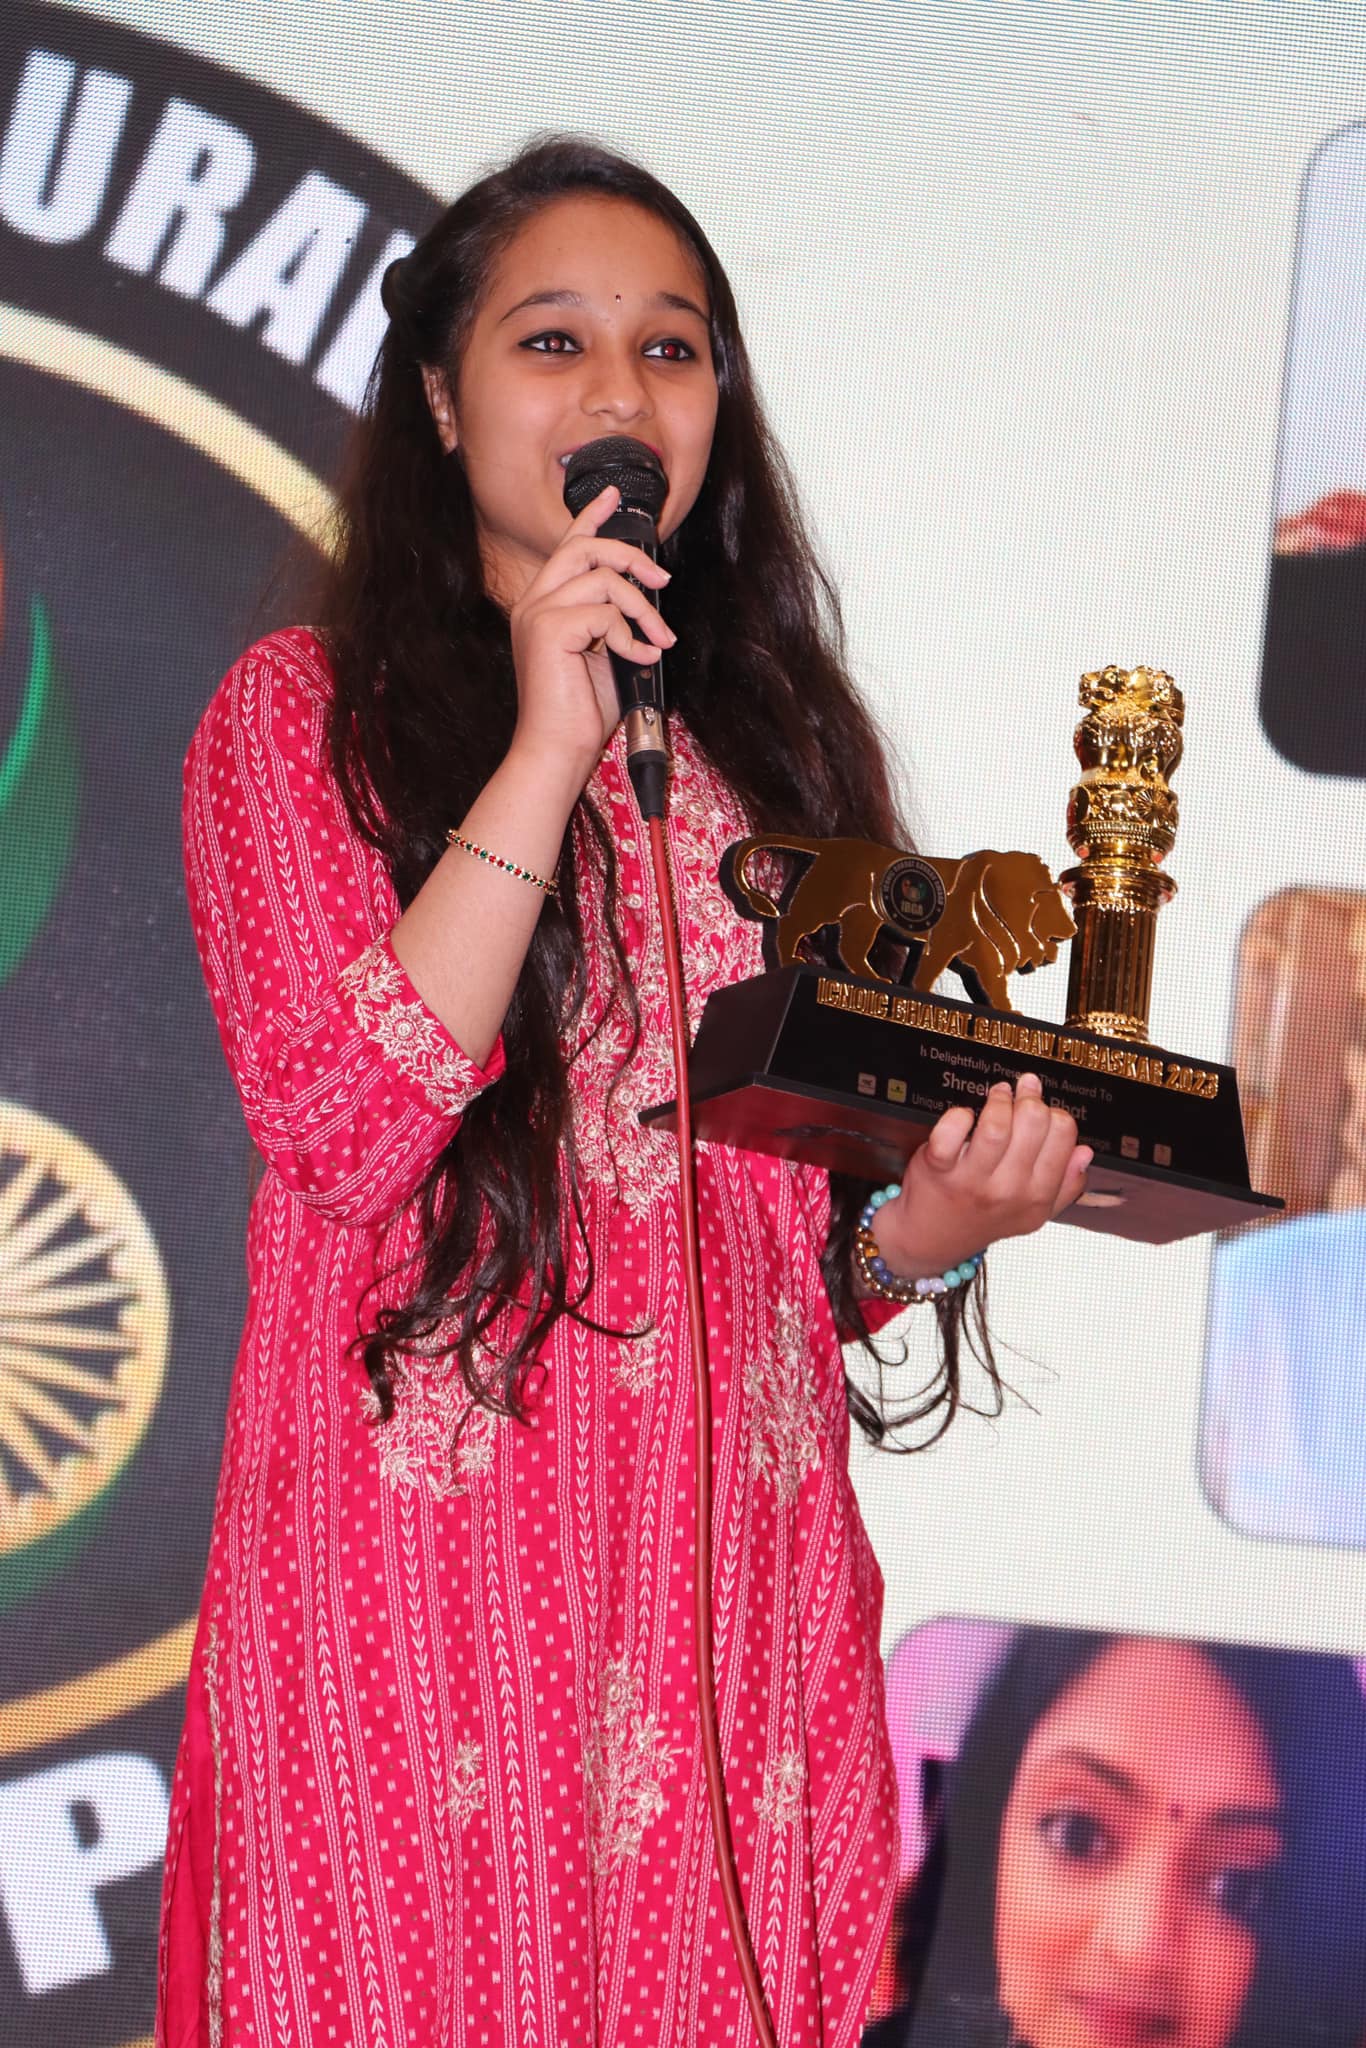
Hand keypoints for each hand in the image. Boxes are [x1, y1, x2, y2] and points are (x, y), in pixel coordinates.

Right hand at [506, 483, 674, 788]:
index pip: (567, 546)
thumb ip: (614, 620)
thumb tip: (646, 598)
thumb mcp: (604, 654)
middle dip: (631, 555)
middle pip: (585, 547)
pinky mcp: (548, 630)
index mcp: (543, 605)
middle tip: (662, 579)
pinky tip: (636, 659)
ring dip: (643, 609)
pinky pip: (605, 613)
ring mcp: (537, 614)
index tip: (614, 495)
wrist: (557, 750)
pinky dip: (629, 636)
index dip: (592, 516)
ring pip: (604, 579)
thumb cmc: (579, 712)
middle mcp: (534, 602)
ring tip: (658, 641)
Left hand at [871, 1074, 1090, 1279]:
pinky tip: (965, 1115)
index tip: (1042, 1107)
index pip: (1063, 1136)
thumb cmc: (980, 1218)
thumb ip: (1065, 1186)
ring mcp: (972, 1180)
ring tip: (998, 1095)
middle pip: (1034, 1122)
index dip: (1054, 1113)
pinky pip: (951, 1131)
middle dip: (1030, 1099)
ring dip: (1000, 1100)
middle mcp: (1008, 1190)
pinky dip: (959, 1115)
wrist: (930, 1239)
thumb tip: (1085, 1153)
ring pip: (996, 1125)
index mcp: (1037, 1198)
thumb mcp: (1031, 1214)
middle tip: (1021, 1093)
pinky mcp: (938, 1168)